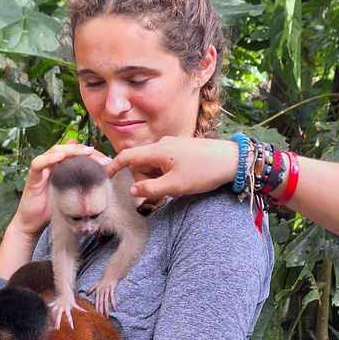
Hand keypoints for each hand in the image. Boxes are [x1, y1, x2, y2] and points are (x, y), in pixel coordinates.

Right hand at [9, 140, 109, 238]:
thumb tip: (104, 180)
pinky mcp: (32, 177)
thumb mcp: (73, 195)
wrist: (33, 224)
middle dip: (86, 151)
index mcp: (61, 167)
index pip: (76, 153)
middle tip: (102, 158)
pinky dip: (49, 158)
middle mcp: (51, 164)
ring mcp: (41, 169)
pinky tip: (61, 157)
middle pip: (68, 149)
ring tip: (87, 152)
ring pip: (55, 151)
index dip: (92, 154)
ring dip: (72, 150)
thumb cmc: (53, 209)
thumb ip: (83, 185)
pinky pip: (38, 163)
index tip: (107, 161)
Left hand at [49, 290, 86, 329]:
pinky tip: (86, 312)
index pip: (56, 316)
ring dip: (70, 321)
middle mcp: (62, 308)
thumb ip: (52, 304)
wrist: (64, 289)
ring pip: (68, 315)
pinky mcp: (73, 303)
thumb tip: (48, 305)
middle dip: (58, 322)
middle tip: (57, 328)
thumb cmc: (60, 296)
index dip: (56, 322)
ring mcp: (67, 306)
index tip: (56, 328)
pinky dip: (82, 309)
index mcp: (58, 308)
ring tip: (72, 326)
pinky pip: (78, 307)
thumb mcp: (56, 300)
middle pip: (59, 316)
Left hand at [87, 276, 118, 315]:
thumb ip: (91, 289)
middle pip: (100, 303)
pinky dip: (113, 303)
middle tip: (100, 318)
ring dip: (106, 309)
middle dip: (100, 311)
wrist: (110, 274)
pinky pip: (112, 297)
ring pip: (106, 301)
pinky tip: (114, 309)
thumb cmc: (103, 280)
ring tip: (107, 316)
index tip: (95, 315)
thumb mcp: (96, 284)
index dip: (96, 308)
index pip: (96, 301)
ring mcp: (106, 290)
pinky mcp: (112, 289)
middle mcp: (101, 291)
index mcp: (97, 291)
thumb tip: (86, 294)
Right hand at [104, 136, 238, 198]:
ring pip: (154, 165)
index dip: (114, 166)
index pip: (127, 156)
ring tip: (175, 189)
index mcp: (157, 150)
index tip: (106, 176)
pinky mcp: (182, 150)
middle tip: (161, 194)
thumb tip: (132, 190)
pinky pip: (165, 163)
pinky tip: (181, 183)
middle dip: (145, 180)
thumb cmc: (204, 172)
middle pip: (141, 163)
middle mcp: (162, 145)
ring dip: (158, 179)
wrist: (232, 160)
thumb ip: (151, 189)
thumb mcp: (175, 186)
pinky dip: (167, 175)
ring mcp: (173, 146)